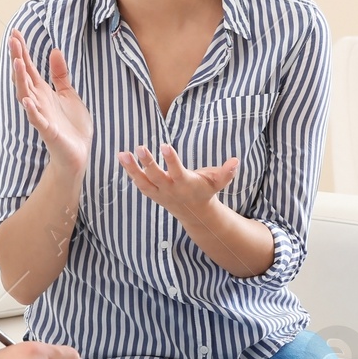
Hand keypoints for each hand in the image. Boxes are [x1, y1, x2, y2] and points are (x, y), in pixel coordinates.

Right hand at [10, 29, 92, 174]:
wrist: (77, 153)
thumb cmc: (71, 126)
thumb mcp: (69, 94)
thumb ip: (60, 74)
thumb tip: (55, 50)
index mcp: (43, 92)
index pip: (29, 67)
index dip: (22, 50)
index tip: (15, 32)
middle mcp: (38, 101)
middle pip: (24, 77)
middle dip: (18, 59)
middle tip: (13, 40)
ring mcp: (41, 115)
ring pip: (26, 95)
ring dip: (21, 80)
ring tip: (17, 63)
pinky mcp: (48, 131)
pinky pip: (36, 119)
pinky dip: (31, 110)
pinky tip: (26, 100)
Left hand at [117, 144, 238, 220]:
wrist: (194, 213)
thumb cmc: (205, 191)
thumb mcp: (216, 182)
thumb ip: (225, 173)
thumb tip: (236, 161)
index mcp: (185, 183)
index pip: (177, 170)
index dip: (170, 158)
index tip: (164, 145)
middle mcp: (170, 189)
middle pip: (156, 176)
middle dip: (148, 162)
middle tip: (140, 147)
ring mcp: (159, 192)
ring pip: (143, 181)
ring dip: (131, 168)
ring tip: (122, 154)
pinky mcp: (152, 193)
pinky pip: (139, 184)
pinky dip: (131, 173)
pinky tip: (123, 158)